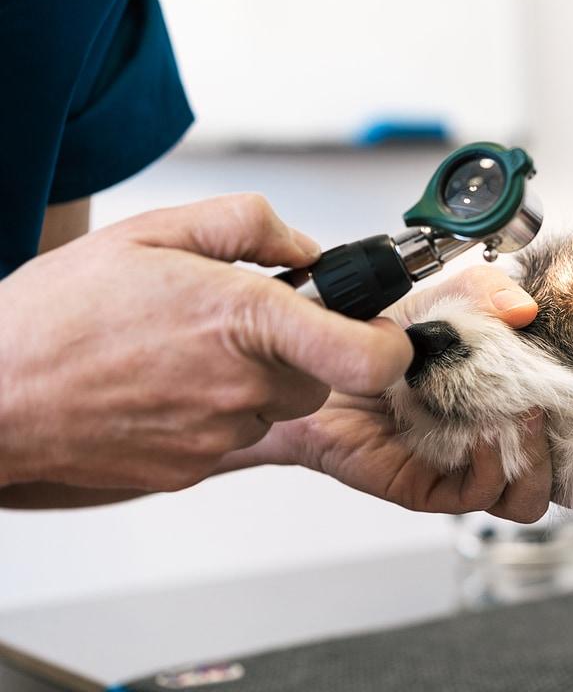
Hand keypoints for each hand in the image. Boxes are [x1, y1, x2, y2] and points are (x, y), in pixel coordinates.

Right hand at [0, 194, 410, 491]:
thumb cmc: (61, 313)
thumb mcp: (157, 231)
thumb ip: (249, 225)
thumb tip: (307, 248)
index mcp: (244, 321)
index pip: (367, 356)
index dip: (389, 345)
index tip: (380, 330)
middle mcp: (240, 387)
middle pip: (322, 377)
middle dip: (302, 348)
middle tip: (240, 321)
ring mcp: (216, 434)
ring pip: (277, 406)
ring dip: (255, 379)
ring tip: (187, 350)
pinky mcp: (191, 468)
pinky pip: (233, 434)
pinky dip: (216, 409)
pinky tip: (165, 383)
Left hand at [218, 267, 572, 522]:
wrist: (316, 357)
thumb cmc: (382, 335)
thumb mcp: (445, 300)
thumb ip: (489, 295)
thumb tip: (524, 307)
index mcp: (522, 400)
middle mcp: (503, 442)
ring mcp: (470, 468)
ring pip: (530, 500)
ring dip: (538, 462)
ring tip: (523, 419)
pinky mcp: (430, 488)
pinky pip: (477, 498)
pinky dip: (487, 469)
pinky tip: (480, 436)